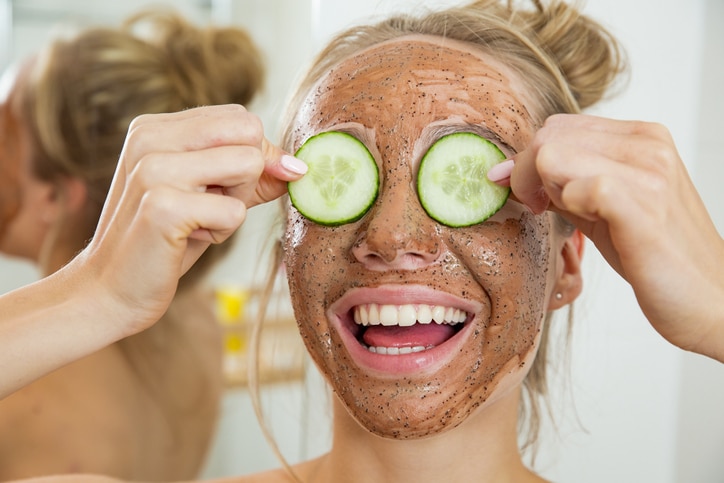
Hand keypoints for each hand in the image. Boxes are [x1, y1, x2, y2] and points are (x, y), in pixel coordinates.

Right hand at [76, 104, 305, 335]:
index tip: (224, 189)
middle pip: (250, 133)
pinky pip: (236, 210)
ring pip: (250, 165)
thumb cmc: (164, 241)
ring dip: (237, 205)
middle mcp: (150, 138)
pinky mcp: (163, 206)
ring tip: (199, 222)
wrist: (110, 289)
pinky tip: (188, 240)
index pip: (240, 118)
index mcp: (155, 127)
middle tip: (212, 205)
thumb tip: (298, 166)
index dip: (252, 155)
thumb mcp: (207, 195)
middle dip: (249, 176)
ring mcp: (154, 169)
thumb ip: (249, 174)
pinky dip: (223, 232)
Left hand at [490, 113, 723, 360]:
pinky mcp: (643, 205)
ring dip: (544, 189)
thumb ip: (563, 184)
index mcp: (640, 137)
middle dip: (527, 174)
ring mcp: (649, 172)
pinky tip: (584, 224)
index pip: (558, 126)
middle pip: (548, 135)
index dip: (530, 160)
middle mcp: (647, 145)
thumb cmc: (653, 255)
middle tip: (538, 208)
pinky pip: (580, 188)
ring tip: (565, 217)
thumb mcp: (602, 208)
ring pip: (552, 154)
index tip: (529, 195)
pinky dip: (568, 205)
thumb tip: (507, 172)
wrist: (711, 299)